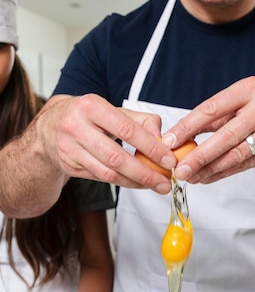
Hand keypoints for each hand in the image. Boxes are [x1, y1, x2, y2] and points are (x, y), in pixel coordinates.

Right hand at [34, 94, 176, 193]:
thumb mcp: (113, 110)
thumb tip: (162, 138)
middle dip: (145, 172)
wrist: (50, 127)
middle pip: (116, 156)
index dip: (151, 147)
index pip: (127, 129)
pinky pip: (101, 178)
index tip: (169, 160)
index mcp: (91, 106)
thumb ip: (141, 121)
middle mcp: (76, 126)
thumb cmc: (89, 117)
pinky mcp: (68, 165)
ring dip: (136, 182)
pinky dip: (123, 182)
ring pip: (108, 172)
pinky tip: (138, 183)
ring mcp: (69, 148)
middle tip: (165, 181)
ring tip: (156, 185)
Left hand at [163, 76, 254, 182]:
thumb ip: (212, 119)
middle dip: (199, 155)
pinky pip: (248, 163)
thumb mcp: (238, 107)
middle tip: (180, 169)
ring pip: (237, 152)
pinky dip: (226, 172)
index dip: (188, 127)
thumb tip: (177, 136)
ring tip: (193, 176)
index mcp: (248, 88)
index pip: (212, 109)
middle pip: (226, 134)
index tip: (169, 141)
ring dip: (212, 168)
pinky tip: (211, 176)